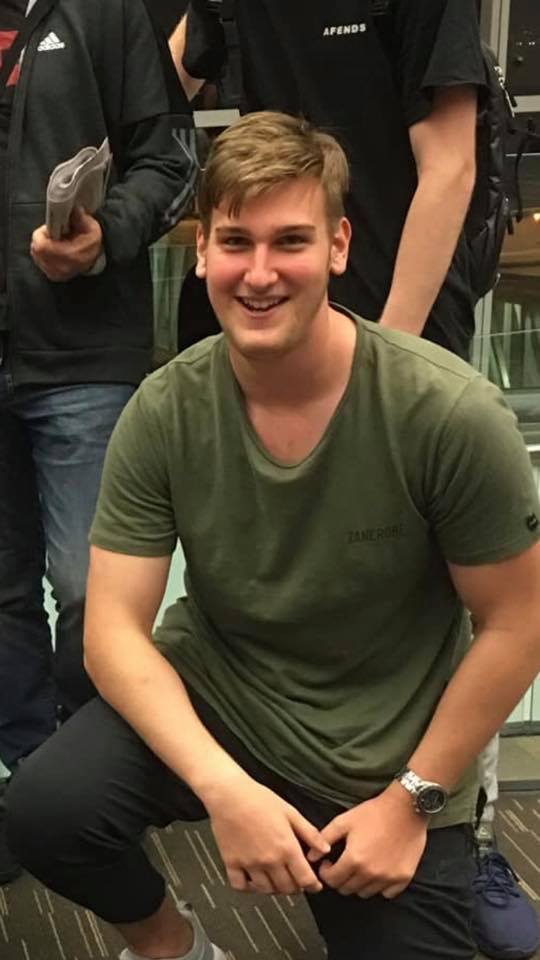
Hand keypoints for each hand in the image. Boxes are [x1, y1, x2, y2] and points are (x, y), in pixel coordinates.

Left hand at [31, 207, 102, 280]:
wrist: (95, 258)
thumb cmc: (92, 243)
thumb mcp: (91, 227)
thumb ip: (81, 218)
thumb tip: (74, 209)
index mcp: (70, 255)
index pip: (41, 246)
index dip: (41, 234)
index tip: (49, 229)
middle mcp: (62, 267)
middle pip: (36, 250)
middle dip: (41, 239)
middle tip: (51, 234)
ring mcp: (57, 273)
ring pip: (36, 255)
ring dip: (41, 246)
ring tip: (53, 242)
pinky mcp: (54, 276)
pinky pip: (40, 262)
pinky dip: (43, 254)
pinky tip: (53, 251)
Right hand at [204, 774, 330, 895]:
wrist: (229, 794)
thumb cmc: (259, 799)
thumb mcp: (290, 812)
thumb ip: (310, 833)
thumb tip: (325, 849)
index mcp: (286, 847)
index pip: (305, 879)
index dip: (313, 886)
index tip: (314, 885)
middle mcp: (269, 860)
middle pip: (287, 888)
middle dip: (296, 887)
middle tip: (296, 880)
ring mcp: (249, 864)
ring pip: (266, 890)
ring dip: (275, 888)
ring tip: (277, 879)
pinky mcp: (232, 863)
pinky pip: (241, 886)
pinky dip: (248, 887)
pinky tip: (253, 880)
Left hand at [310, 783, 427, 898]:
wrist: (406, 808)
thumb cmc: (374, 812)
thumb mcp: (344, 820)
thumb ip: (325, 839)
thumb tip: (310, 856)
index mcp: (354, 859)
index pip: (332, 880)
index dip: (326, 872)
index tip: (329, 863)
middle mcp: (371, 873)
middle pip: (347, 889)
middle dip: (340, 878)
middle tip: (343, 864)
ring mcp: (388, 878)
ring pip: (365, 893)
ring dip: (359, 883)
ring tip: (361, 866)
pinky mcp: (403, 878)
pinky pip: (386, 893)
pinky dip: (380, 886)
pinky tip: (378, 870)